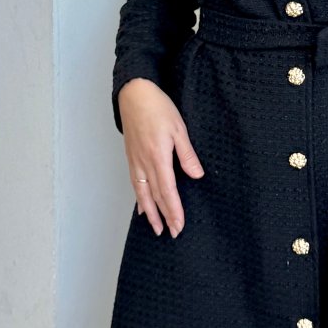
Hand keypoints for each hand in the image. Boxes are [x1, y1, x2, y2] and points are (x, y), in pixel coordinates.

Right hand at [117, 78, 204, 236]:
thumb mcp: (178, 128)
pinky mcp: (131, 156)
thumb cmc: (157, 107)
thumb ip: (186, 154)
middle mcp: (144, 163)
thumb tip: (196, 176)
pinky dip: (139, 197)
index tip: (179, 226)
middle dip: (164, 216)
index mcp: (158, 157)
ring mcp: (135, 161)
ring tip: (155, 227)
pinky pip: (135, 183)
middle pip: (155, 196)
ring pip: (142, 193)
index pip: (168, 191)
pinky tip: (142, 206)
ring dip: (150, 212)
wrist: (134, 94)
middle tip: (171, 233)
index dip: (173, 210)